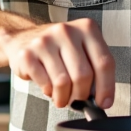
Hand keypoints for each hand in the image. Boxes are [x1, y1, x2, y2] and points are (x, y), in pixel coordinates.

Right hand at [0, 19, 114, 109]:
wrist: (24, 37)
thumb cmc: (59, 49)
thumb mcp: (82, 49)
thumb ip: (95, 68)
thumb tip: (103, 100)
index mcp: (86, 28)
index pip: (104, 62)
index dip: (106, 87)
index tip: (104, 103)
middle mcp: (66, 31)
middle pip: (83, 75)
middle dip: (82, 95)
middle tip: (77, 99)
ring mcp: (45, 41)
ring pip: (63, 82)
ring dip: (64, 97)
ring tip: (62, 97)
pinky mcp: (27, 54)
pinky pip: (45, 84)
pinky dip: (49, 93)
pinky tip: (49, 87)